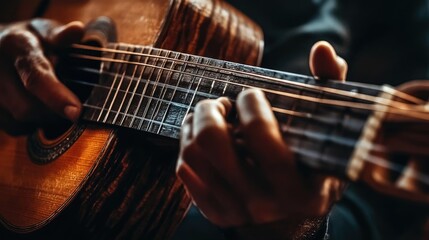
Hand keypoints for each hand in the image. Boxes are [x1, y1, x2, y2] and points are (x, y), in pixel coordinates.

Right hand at [0, 19, 83, 133]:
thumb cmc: (30, 40)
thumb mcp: (45, 31)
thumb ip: (61, 35)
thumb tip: (77, 30)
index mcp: (15, 45)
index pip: (36, 76)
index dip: (56, 97)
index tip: (75, 111)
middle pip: (27, 107)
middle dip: (53, 111)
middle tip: (69, 104)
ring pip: (19, 119)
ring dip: (43, 118)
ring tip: (50, 100)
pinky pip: (13, 128)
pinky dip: (30, 124)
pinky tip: (35, 107)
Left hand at [176, 41, 347, 233]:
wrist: (291, 226)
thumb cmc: (313, 176)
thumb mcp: (330, 141)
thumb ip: (330, 92)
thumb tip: (323, 49)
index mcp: (298, 189)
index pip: (261, 136)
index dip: (251, 104)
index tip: (251, 94)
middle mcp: (263, 203)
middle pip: (212, 141)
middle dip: (210, 109)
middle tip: (221, 103)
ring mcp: (235, 210)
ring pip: (192, 154)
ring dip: (193, 124)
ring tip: (207, 116)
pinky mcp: (215, 212)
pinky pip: (185, 171)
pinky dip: (187, 146)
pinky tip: (201, 138)